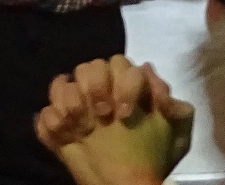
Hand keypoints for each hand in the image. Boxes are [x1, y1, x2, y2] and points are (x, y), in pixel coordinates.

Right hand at [36, 58, 193, 184]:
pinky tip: (65, 137)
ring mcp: (76, 109)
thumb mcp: (176, 138)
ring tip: (81, 127)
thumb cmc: (152, 160)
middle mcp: (99, 91)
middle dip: (94, 88)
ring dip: (70, 102)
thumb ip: (179, 111)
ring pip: (63, 85)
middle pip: (89, 67)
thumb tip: (162, 92)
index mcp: (124, 86)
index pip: (120, 65)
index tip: (124, 112)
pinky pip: (45, 116)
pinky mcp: (57, 129)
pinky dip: (51, 123)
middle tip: (102, 116)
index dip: (123, 85)